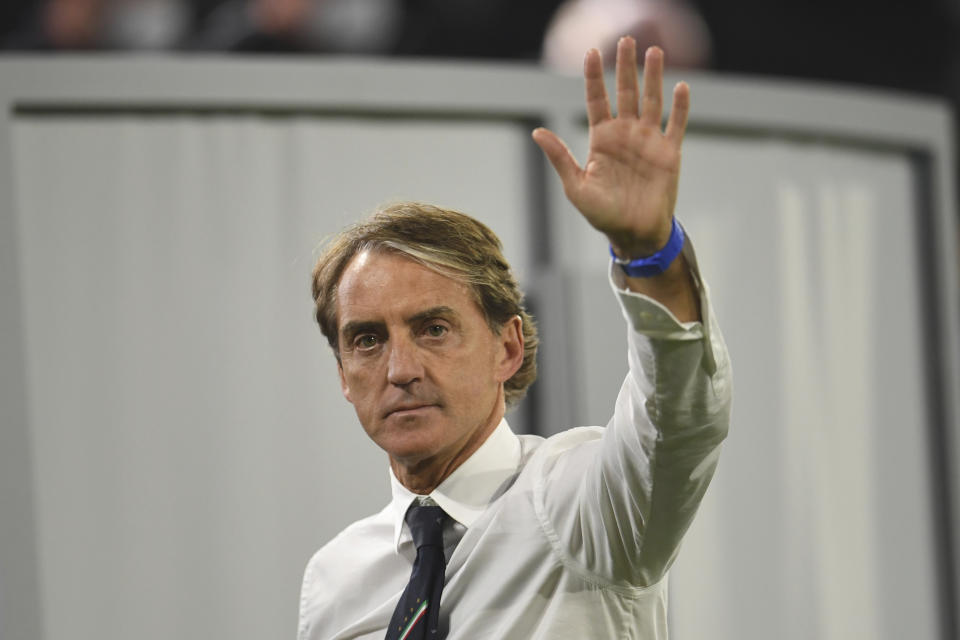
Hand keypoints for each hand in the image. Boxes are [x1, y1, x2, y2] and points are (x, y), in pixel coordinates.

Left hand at [532, 37, 689, 258]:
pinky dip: (680, 107)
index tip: (590, 52)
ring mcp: (648, 141)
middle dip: (625, 66)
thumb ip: (560, 158)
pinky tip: (681, 87)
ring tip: (654, 52)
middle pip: (625, 92)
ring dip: (653, 77)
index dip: (594, 76)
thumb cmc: (602, 214)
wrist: (634, 234)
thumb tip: (537, 132)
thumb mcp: (576, 187)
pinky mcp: (669, 153)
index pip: (597, 100)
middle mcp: (625, 135)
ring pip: (652, 101)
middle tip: (626, 40)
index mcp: (601, 139)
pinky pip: (676, 124)